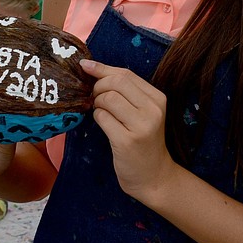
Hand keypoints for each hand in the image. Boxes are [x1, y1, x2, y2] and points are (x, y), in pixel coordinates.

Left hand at [81, 59, 177, 201]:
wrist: (153, 176)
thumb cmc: (143, 141)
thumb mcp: (142, 113)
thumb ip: (125, 92)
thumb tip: (92, 69)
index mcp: (157, 98)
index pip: (126, 74)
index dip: (102, 68)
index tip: (85, 66)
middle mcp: (153, 110)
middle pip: (116, 83)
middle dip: (98, 87)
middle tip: (93, 98)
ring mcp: (141, 126)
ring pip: (107, 98)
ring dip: (96, 104)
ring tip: (101, 113)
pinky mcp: (127, 141)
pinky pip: (102, 118)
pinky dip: (97, 118)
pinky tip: (104, 125)